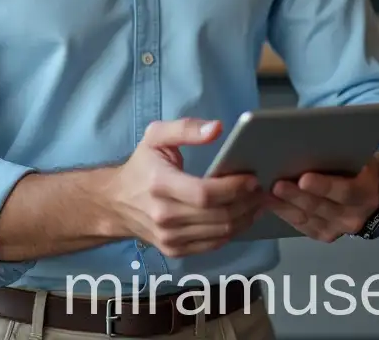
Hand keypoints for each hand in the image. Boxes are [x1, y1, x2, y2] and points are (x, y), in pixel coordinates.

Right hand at [109, 119, 263, 258]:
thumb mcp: (156, 136)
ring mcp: (169, 237)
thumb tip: (218, 128)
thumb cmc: (141, 165)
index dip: (233, 188)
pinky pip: (213, 244)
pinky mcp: (174, 250)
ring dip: (245, 218)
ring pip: (220, 233)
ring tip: (258, 202)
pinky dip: (233, 231)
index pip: (205, 193)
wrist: (116, 202)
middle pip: (218, 216)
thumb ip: (186, 128)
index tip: (253, 177)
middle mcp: (164, 215)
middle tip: (263, 189)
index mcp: (160, 184)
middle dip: (247, 202)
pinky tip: (242, 216)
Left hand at [264, 159, 378, 242]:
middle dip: (296, 196)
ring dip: (284, 205)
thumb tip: (311, 138)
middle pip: (321, 207)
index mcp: (365, 193)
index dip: (323, 186)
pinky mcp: (324, 235)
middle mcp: (353, 216)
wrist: (369, 197)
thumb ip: (341, 154)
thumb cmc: (358, 168)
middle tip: (276, 185)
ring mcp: (338, 229)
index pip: (345, 191)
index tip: (303, 178)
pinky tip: (270, 202)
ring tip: (265, 193)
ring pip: (307, 218)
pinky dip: (284, 213)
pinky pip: (301, 226)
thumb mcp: (358, 158)